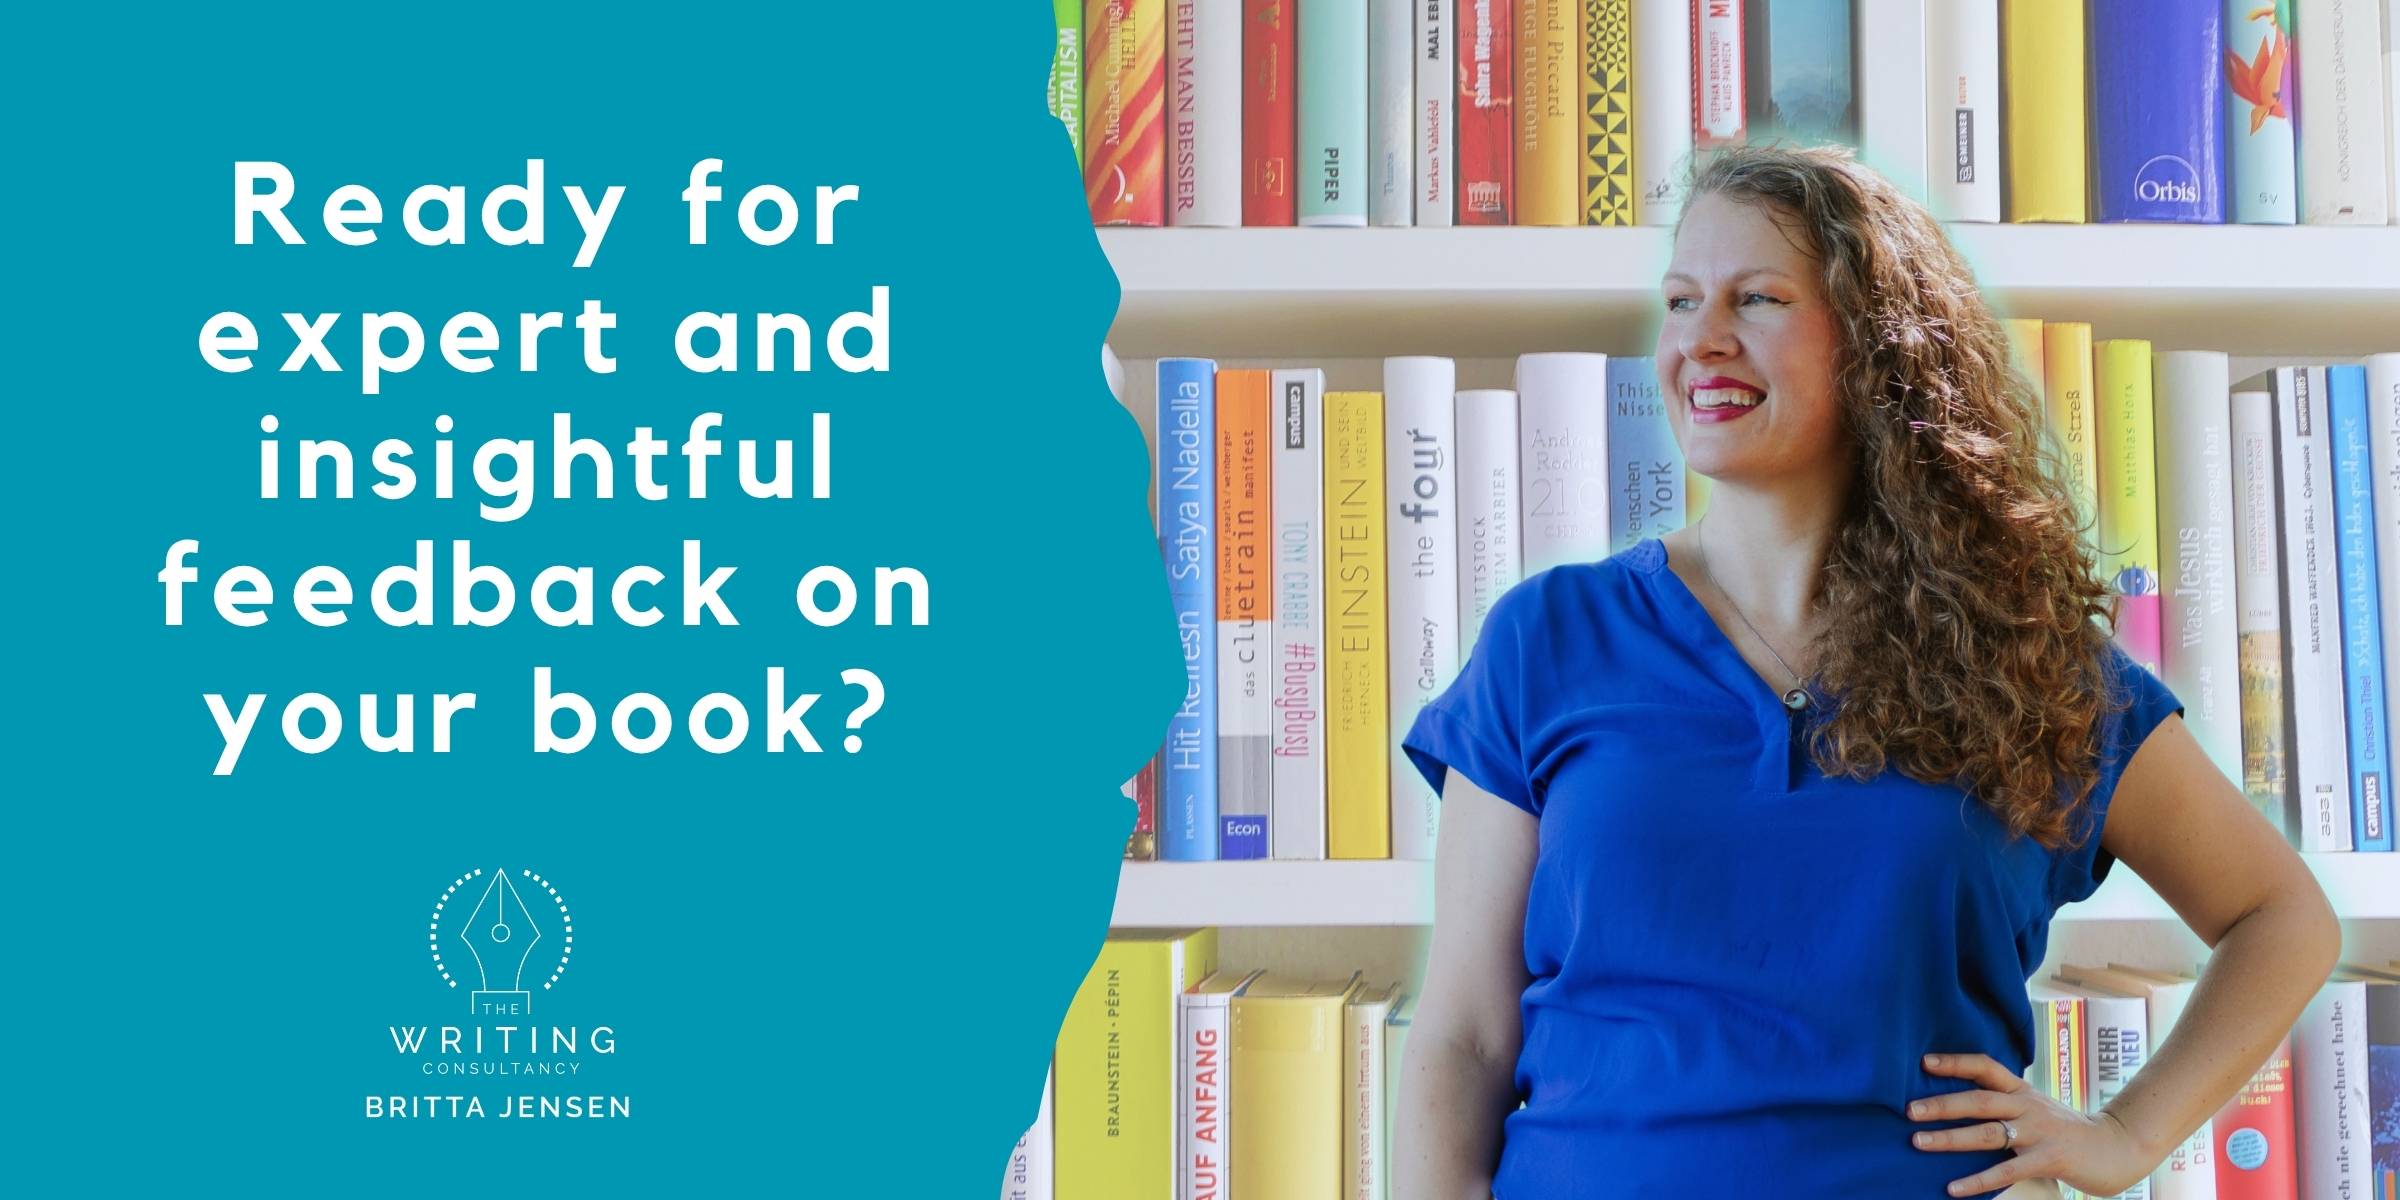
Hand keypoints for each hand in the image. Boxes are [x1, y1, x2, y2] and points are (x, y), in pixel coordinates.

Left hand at [1908, 1052, 2155, 1197]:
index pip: (1986, 1067)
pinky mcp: (2049, 1159)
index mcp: (2022, 1091)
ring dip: (1950, 1139)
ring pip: (1988, 1132)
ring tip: (1918, 1142)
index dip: (1956, 1062)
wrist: (2116, 1148)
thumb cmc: (2066, 1130)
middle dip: (1942, 1104)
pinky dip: (1978, 1180)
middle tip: (1908, 1110)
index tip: (1924, 1062)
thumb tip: (1961, 1105)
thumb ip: (2005, 1104)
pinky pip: (2007, 1170)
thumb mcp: (2035, 1108)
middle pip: (1979, 1099)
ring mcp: (2039, 1132)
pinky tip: (1953, 1188)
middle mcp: (2028, 1106)